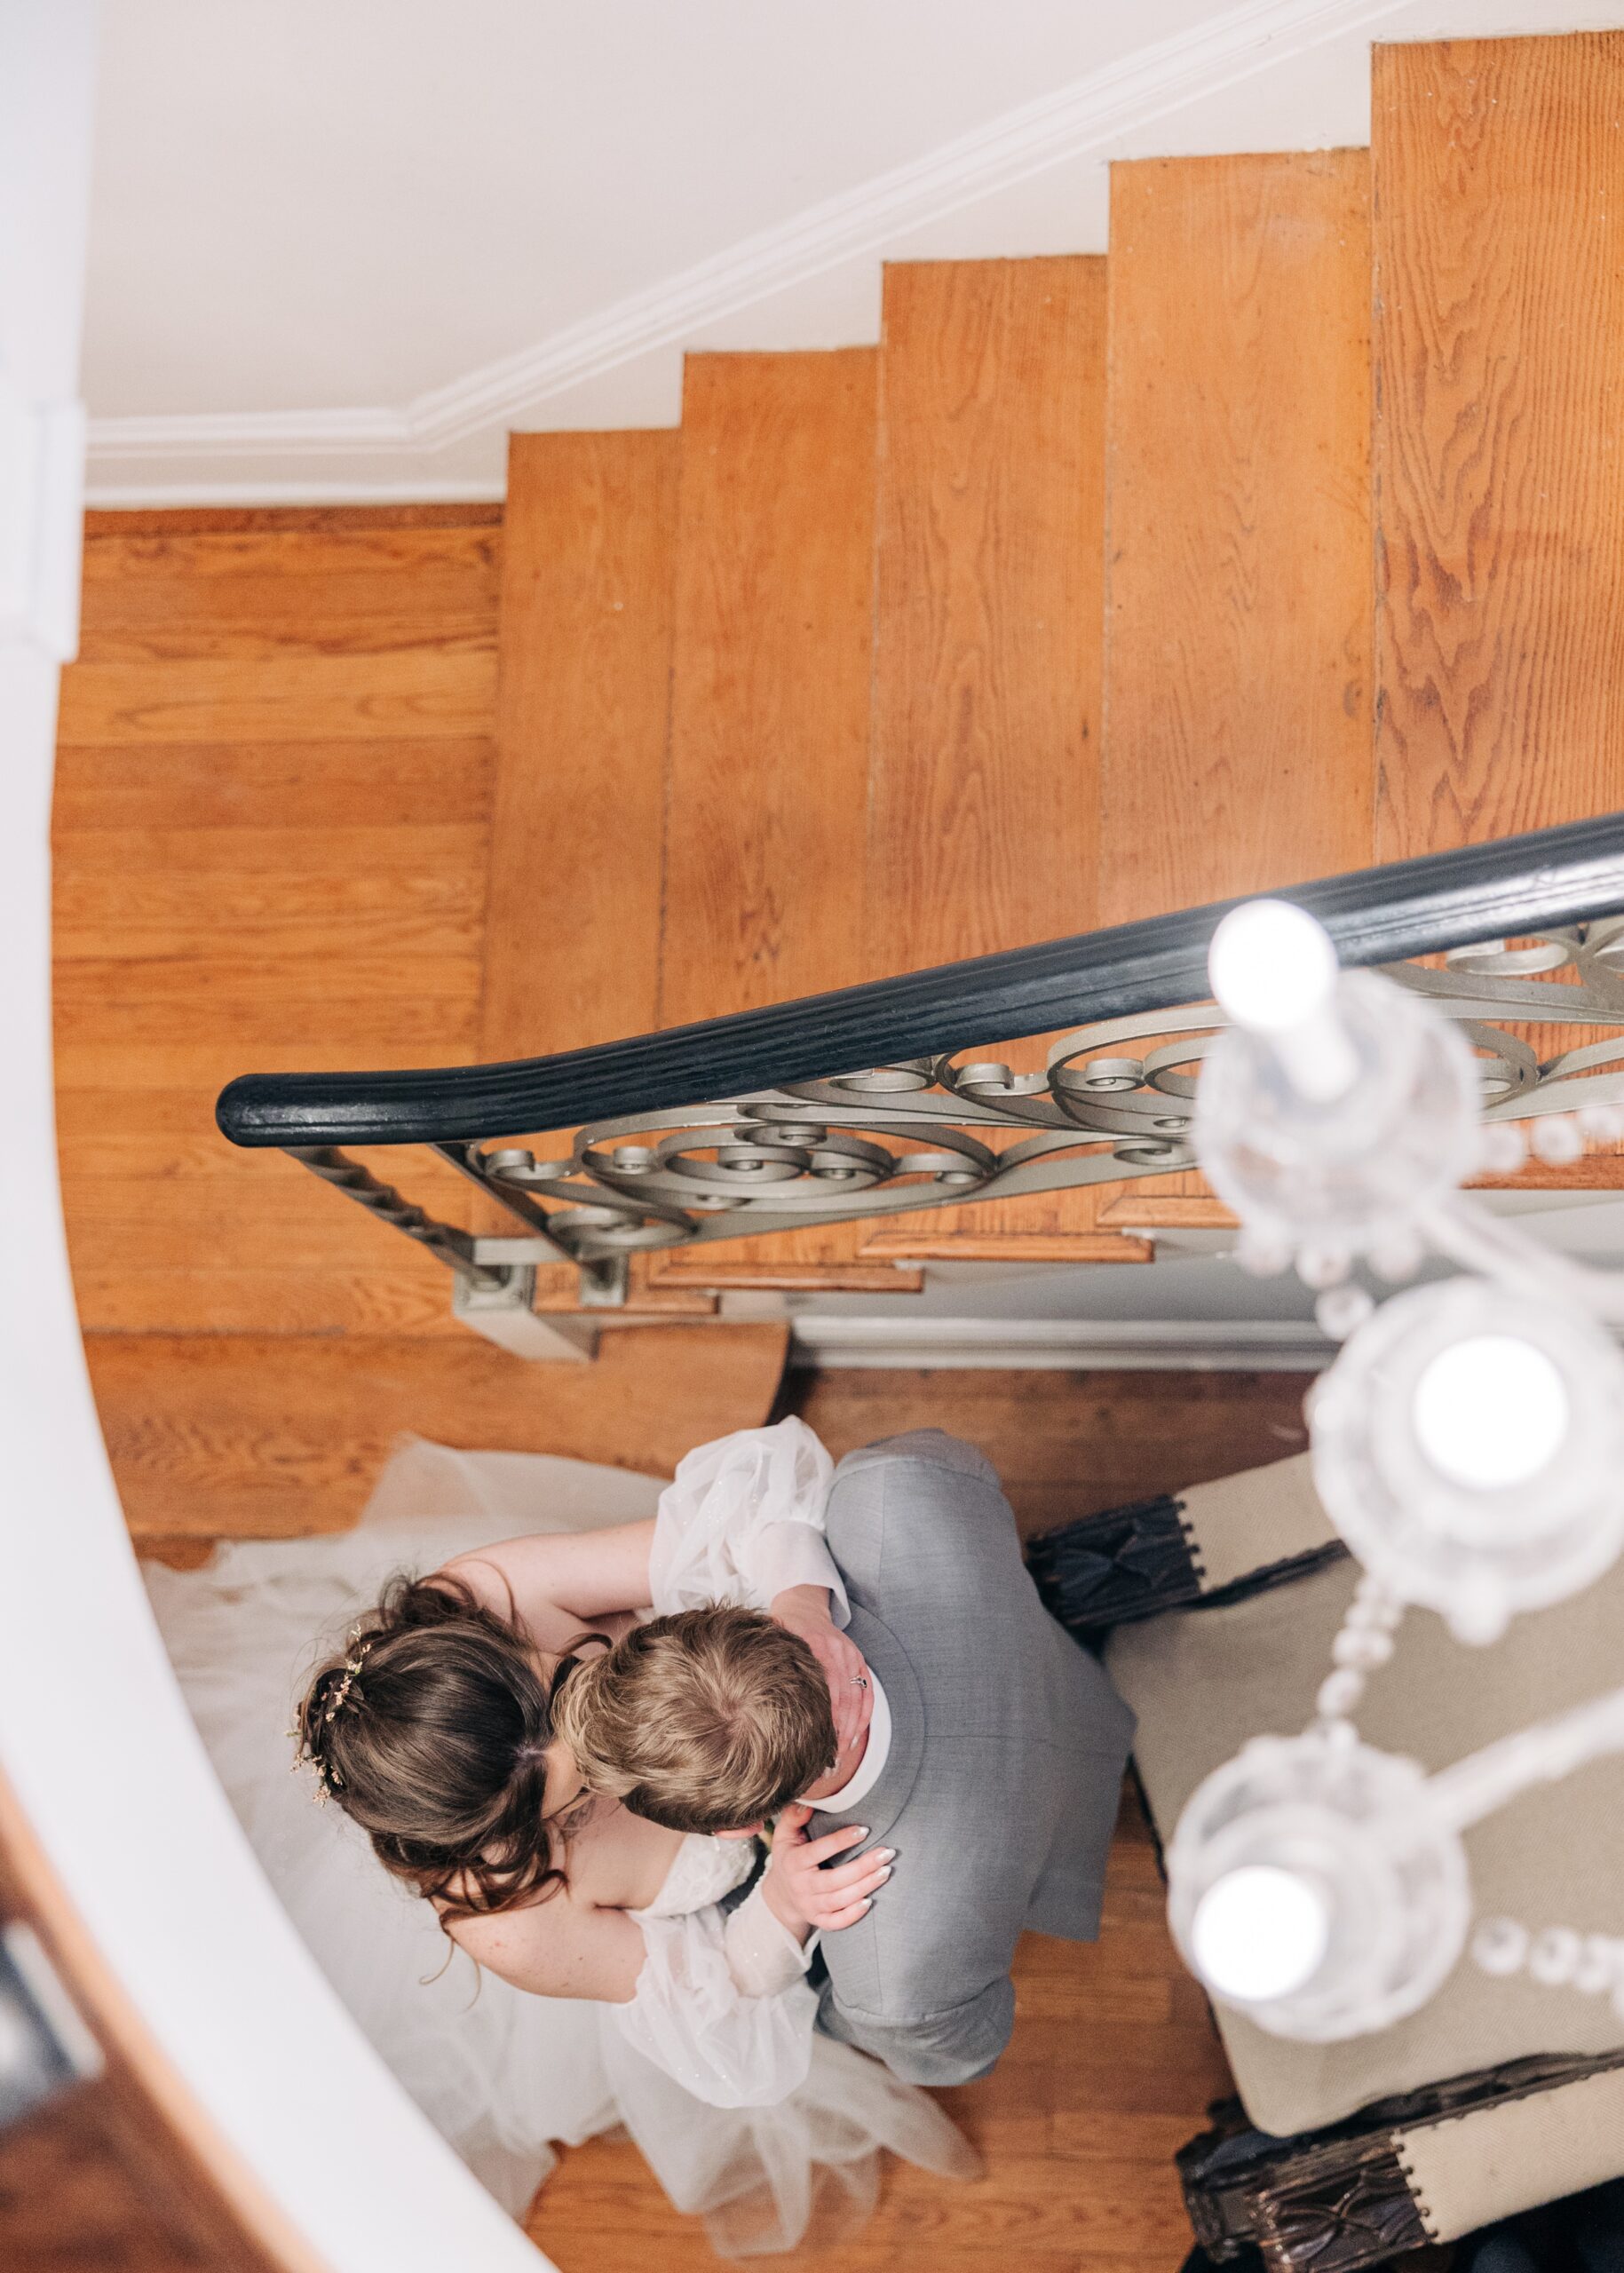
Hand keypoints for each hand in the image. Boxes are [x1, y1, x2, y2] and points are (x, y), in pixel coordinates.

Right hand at [762, 1803, 892, 1938]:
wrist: (780, 1895)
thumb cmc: (789, 1857)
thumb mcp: (784, 1834)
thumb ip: (793, 1817)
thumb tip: (807, 1804)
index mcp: (793, 1862)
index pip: (818, 1851)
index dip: (841, 1841)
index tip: (864, 1830)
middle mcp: (801, 1887)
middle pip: (834, 1880)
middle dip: (863, 1867)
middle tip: (886, 1853)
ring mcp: (809, 1906)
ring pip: (839, 1901)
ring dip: (865, 1887)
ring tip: (886, 1871)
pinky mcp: (818, 1920)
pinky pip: (836, 1922)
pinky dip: (853, 1915)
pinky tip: (870, 1901)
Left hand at [769, 1584, 874, 1763]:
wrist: (803, 1607)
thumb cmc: (782, 1633)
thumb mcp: (773, 1645)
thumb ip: (767, 1668)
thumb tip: (745, 1706)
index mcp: (812, 1644)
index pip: (822, 1689)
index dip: (821, 1719)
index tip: (813, 1746)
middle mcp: (835, 1649)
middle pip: (841, 1697)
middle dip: (836, 1733)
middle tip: (828, 1761)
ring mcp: (850, 1654)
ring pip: (856, 1698)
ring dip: (850, 1730)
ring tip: (840, 1755)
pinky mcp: (859, 1659)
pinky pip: (868, 1692)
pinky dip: (864, 1716)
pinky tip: (855, 1737)